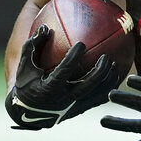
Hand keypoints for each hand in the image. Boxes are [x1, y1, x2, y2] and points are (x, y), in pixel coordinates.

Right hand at [5, 24, 122, 129]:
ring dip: (108, 80)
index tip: (81, 44)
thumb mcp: (24, 65)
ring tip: (115, 65)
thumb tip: (45, 27)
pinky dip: (109, 88)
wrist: (28, 113)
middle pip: (87, 85)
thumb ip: (33, 46)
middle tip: (106, 56)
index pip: (63, 72)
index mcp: (48, 89)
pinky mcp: (80, 110)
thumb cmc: (26, 83)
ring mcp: (73, 107)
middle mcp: (62, 100)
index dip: (73, 58)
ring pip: (96, 94)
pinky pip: (99, 100)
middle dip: (99, 71)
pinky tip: (116, 75)